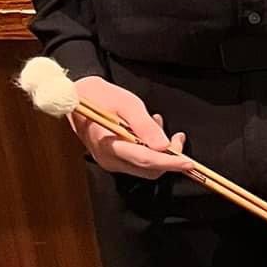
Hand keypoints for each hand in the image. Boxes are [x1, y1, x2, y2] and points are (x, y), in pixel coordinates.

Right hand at [71, 76, 192, 179]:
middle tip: (177, 136)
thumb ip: (144, 126)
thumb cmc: (101, 97)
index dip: (170, 163)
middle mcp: (109, 160)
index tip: (190, 163)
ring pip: (145, 167)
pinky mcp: (112, 159)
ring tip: (157, 123)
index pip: (146, 161)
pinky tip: (149, 129)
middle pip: (148, 169)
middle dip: (169, 158)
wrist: (77, 97)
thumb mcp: (127, 103)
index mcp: (109, 146)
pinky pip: (137, 161)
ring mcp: (109, 162)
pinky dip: (150, 149)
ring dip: (159, 151)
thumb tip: (163, 146)